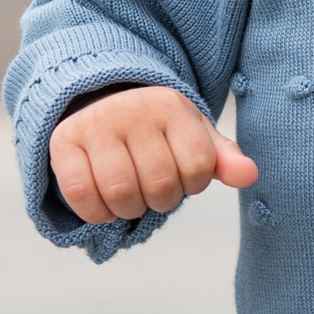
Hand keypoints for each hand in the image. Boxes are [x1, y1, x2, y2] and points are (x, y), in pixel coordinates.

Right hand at [50, 85, 258, 223]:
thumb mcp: (193, 135)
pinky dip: (96, 213)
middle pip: (160, 184)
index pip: (199, 167)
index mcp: (172, 106)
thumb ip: (222, 157)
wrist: (103, 101)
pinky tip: (105, 204)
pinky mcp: (64, 141)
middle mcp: (133, 109)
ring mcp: (96, 124)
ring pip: (120, 193)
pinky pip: (81, 193)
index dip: (193, 185)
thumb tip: (250, 175)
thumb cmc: (158, 130)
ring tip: (131, 196)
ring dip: (130, 209)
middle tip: (153, 190)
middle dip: (161, 201)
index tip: (183, 176)